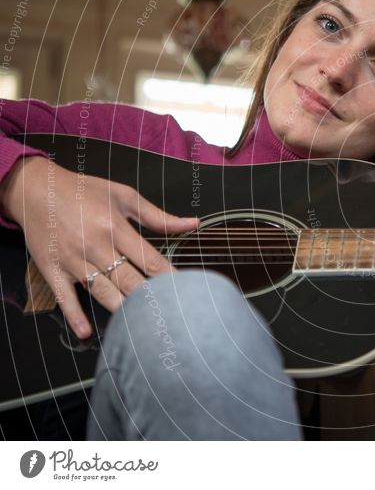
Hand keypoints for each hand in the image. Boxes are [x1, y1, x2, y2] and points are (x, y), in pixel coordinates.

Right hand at [1, 155, 198, 338]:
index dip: (168, 277)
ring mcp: (73, 260)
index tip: (185, 290)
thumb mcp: (124, 196)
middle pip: (129, 280)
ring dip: (122, 309)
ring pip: (103, 291)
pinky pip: (64, 297)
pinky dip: (75, 315)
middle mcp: (95, 245)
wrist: (36, 189)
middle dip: (150, 298)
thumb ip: (159, 216)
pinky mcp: (52, 270)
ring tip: (142, 325)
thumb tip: (193, 224)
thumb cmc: (83, 191)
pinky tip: (87, 332)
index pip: (149, 259)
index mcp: (115, 227)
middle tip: (169, 313)